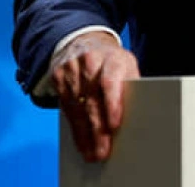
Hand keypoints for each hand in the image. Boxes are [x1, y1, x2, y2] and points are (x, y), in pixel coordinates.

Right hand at [50, 31, 140, 161]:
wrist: (84, 41)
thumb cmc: (112, 62)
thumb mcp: (126, 65)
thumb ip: (130, 86)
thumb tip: (137, 116)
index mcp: (112, 58)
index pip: (110, 81)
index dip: (112, 104)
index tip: (115, 125)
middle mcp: (90, 61)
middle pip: (93, 100)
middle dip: (98, 130)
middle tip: (102, 152)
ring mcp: (71, 68)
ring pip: (77, 107)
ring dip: (84, 134)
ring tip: (92, 154)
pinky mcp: (58, 76)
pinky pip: (65, 107)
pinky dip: (74, 128)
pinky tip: (81, 142)